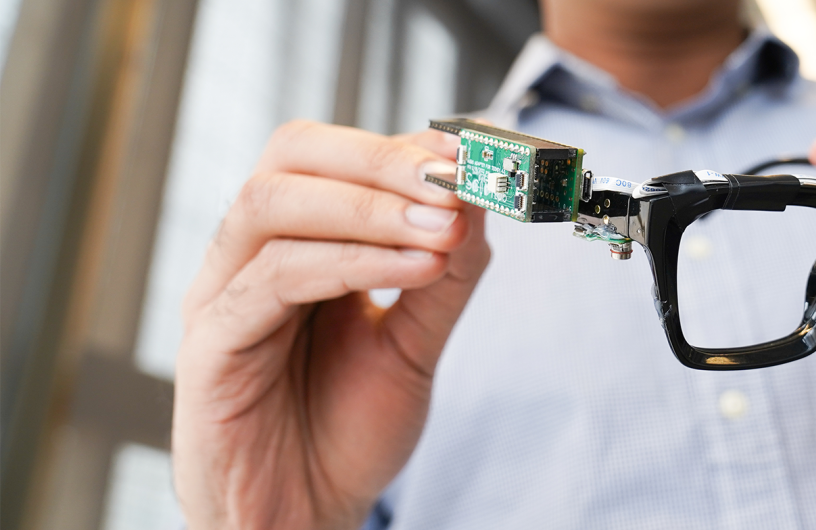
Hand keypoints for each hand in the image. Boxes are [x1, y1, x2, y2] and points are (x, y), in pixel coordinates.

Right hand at [172, 121, 487, 529]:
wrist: (306, 517)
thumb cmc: (344, 431)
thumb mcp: (415, 344)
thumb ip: (446, 277)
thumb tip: (478, 201)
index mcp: (295, 242)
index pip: (330, 155)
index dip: (399, 145)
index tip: (468, 153)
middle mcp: (250, 256)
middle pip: (290, 157)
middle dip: (380, 160)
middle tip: (453, 180)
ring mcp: (223, 295)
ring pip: (272, 205)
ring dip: (371, 207)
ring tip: (445, 229)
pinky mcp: (211, 346)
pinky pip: (272, 278)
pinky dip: (353, 262)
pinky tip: (418, 269)